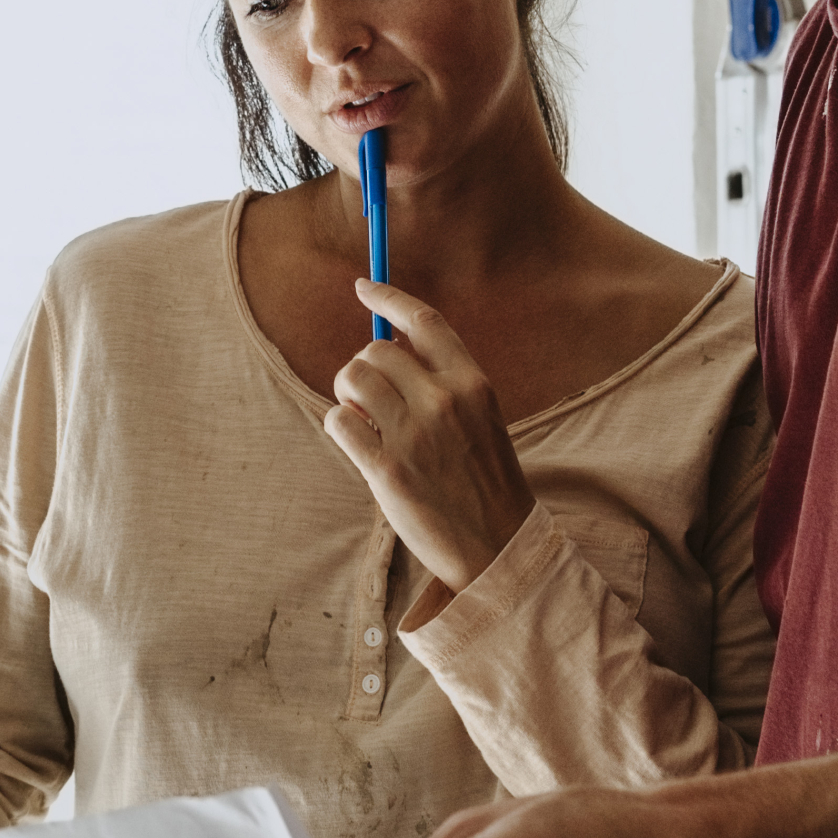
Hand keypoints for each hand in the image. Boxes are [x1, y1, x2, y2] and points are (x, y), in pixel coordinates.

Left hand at [324, 281, 536, 593]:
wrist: (498, 549)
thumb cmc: (483, 481)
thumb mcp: (479, 419)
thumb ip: (440, 383)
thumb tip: (385, 349)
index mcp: (473, 383)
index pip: (424, 320)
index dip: (388, 297)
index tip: (363, 287)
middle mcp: (444, 401)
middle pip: (377, 350)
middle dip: (363, 367)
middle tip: (370, 399)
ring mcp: (415, 435)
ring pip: (352, 378)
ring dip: (348, 395)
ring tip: (365, 422)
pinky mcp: (387, 471)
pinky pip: (339, 421)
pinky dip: (340, 427)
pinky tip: (358, 445)